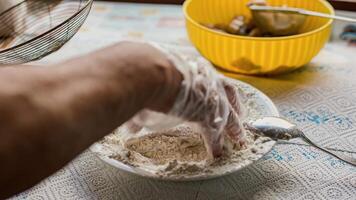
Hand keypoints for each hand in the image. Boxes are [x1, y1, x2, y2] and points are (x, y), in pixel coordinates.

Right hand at [130, 45, 245, 157]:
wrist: (153, 72)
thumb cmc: (149, 70)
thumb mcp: (151, 79)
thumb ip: (145, 100)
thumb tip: (133, 123)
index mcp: (196, 69)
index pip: (212, 78)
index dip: (218, 88)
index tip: (222, 96)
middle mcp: (208, 80)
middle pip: (229, 93)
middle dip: (235, 105)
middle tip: (240, 115)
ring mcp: (210, 98)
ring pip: (230, 114)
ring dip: (234, 127)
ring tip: (239, 138)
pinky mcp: (207, 115)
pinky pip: (214, 133)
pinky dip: (214, 144)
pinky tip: (216, 154)